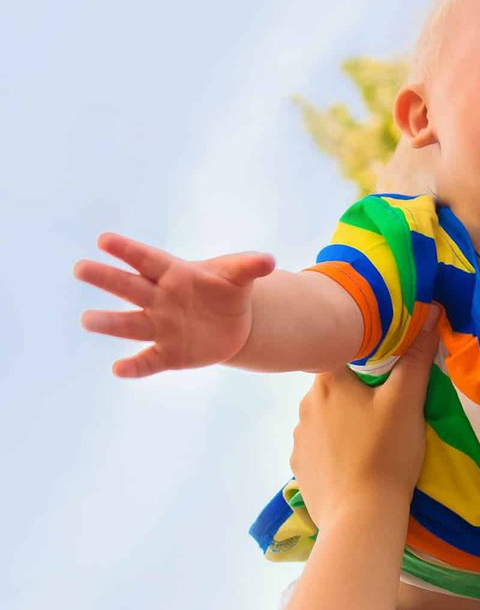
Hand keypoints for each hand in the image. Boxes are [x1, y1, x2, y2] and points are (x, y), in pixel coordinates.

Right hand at [74, 232, 274, 377]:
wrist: (233, 324)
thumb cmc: (226, 290)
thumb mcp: (239, 275)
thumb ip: (249, 266)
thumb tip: (269, 261)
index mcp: (174, 274)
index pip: (147, 260)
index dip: (127, 250)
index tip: (104, 240)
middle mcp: (159, 299)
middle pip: (129, 287)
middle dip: (106, 278)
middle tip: (81, 268)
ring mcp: (161, 327)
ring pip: (130, 324)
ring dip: (110, 322)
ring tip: (87, 319)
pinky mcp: (169, 354)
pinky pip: (148, 361)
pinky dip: (134, 366)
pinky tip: (119, 369)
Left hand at [288, 307, 440, 528]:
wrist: (360, 516)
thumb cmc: (385, 452)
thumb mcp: (407, 401)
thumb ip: (416, 358)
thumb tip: (431, 313)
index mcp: (328, 382)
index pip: (341, 352)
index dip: (365, 355)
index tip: (387, 367)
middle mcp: (305, 406)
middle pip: (334, 385)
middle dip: (356, 391)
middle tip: (387, 404)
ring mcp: (299, 439)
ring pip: (325, 417)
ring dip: (344, 420)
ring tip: (372, 437)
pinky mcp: (301, 468)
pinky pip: (319, 447)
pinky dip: (335, 449)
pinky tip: (355, 461)